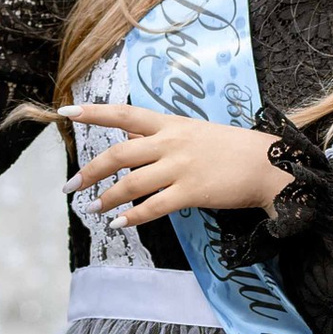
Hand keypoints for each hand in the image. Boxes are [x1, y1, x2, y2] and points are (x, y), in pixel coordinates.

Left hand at [63, 103, 288, 230]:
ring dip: (107, 198)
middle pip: (119, 154)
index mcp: (169, 123)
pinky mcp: (192, 192)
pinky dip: (132, 216)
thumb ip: (159, 137)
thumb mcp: (192, 132)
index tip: (65, 110)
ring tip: (92, 208)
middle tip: (70, 186)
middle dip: (90, 170)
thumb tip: (128, 142)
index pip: (123, 113)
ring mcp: (181, 167)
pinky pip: (154, 207)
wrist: (266, 164)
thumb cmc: (228, 148)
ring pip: (131, 183)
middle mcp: (171, 142)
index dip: (93, 111)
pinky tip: (118, 223)